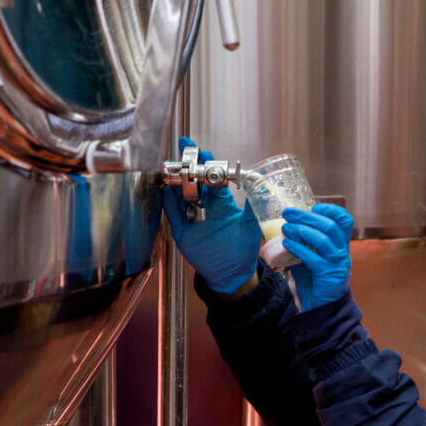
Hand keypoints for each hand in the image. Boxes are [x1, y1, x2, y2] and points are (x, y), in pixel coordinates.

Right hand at [163, 137, 261, 293]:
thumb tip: (260, 183)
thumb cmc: (244, 250)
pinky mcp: (183, 234)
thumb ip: (254, 205)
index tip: (204, 152)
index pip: (213, 180)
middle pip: (195, 184)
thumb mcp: (252, 225)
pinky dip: (168, 204)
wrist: (233, 274)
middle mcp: (207, 209)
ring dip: (176, 182)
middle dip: (189, 167)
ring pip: (181, 197)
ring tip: (172, 167)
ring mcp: (193, 220)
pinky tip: (165, 192)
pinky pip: (173, 216)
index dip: (209, 167)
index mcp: (223, 205)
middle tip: (184, 151)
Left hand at [281, 203, 353, 310]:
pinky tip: (287, 243)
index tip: (313, 207)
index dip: (331, 210)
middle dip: (307, 217)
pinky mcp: (328, 275)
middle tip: (288, 213)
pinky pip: (313, 258)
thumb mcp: (310, 256)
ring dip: (302, 230)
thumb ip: (304, 242)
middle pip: (330, 226)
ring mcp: (337, 264)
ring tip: (285, 228)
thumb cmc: (314, 279)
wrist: (321, 308)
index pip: (344, 220)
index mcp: (340, 245)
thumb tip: (284, 224)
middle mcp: (342, 252)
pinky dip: (299, 248)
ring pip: (323, 239)